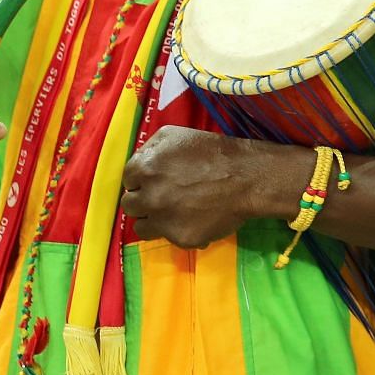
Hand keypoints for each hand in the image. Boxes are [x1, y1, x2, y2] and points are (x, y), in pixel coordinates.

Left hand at [119, 126, 264, 248]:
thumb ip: (149, 148)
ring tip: (174, 211)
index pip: (128, 180)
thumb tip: (139, 163)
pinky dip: (178, 230)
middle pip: (130, 205)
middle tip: (164, 195)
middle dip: (144, 200)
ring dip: (154, 219)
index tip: (156, 180)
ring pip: (142, 227)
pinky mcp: (180, 238)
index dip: (142, 179)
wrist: (246, 178)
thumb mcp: (176, 135)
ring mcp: (163, 220)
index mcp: (145, 168)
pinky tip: (194, 219)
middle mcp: (149, 196)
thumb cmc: (213, 152)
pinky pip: (168, 238)